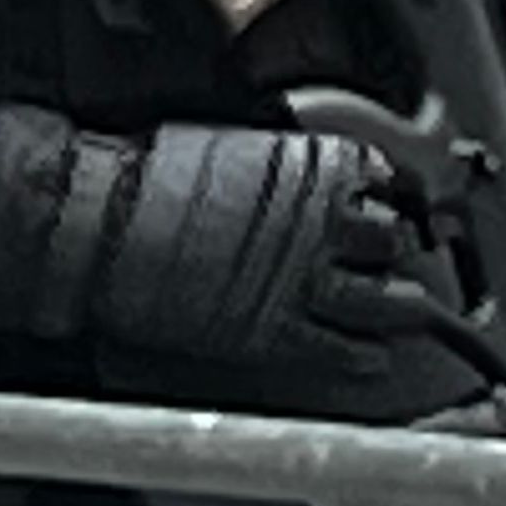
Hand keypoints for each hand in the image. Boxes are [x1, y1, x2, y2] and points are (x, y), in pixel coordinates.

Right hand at [87, 125, 435, 371]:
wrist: (105, 221)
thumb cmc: (149, 179)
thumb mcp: (234, 147)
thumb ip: (278, 166)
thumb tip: (288, 176)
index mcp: (313, 166)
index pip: (385, 180)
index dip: (387, 197)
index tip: (386, 206)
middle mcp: (322, 223)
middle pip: (394, 241)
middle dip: (391, 252)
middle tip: (385, 263)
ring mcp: (304, 281)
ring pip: (388, 301)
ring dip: (397, 309)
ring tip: (400, 314)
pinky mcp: (277, 333)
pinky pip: (347, 353)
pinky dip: (365, 358)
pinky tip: (369, 359)